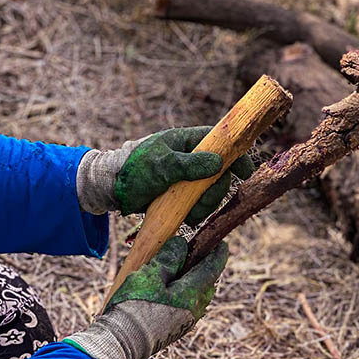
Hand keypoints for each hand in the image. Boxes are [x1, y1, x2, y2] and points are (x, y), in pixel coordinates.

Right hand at [64, 237, 227, 358]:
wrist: (121, 342)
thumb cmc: (134, 307)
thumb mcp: (150, 275)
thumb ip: (168, 259)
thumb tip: (182, 245)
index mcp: (191, 295)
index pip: (212, 270)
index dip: (218, 255)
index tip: (222, 244)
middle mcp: (194, 310)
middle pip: (207, 285)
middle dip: (206, 269)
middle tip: (199, 255)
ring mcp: (186, 322)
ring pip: (198, 297)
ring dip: (195, 282)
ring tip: (183, 271)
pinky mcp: (176, 330)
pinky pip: (188, 307)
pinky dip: (186, 295)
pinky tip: (172, 291)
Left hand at [76, 126, 253, 224]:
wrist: (112, 189)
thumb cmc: (134, 171)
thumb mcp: (162, 166)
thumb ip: (190, 164)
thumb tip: (219, 162)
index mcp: (186, 142)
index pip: (219, 141)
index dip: (236, 153)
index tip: (247, 170)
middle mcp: (191, 159)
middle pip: (220, 174)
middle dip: (215, 192)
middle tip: (203, 202)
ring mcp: (188, 179)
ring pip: (212, 193)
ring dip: (205, 206)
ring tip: (188, 213)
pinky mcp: (183, 196)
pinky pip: (201, 206)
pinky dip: (196, 214)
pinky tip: (183, 216)